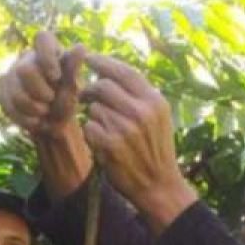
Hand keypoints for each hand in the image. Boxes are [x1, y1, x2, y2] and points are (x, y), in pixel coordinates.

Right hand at [0, 31, 91, 197]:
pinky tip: (32, 121)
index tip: (57, 79)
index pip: (42, 39)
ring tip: (44, 115)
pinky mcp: (1, 93)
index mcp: (47, 51)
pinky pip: (6, 101)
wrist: (53, 129)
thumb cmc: (71, 108)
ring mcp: (10, 76)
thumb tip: (82, 46)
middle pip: (25, 67)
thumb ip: (75, 68)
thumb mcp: (75, 89)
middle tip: (52, 104)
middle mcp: (25, 58)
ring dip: (31, 105)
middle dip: (41, 91)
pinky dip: (21, 114)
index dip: (48, 60)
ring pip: (13, 86)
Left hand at [82, 54, 197, 232]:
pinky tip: (101, 142)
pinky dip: (91, 133)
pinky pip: (89, 127)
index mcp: (155, 101)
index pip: (125, 71)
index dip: (104, 62)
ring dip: (94, 116)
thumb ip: (140, 95)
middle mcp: (142, 112)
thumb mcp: (158, 117)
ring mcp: (126, 129)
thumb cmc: (155, 149)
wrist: (158, 185)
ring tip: (105, 128)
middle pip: (103, 86)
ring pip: (94, 108)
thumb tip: (112, 70)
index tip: (90, 59)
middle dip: (91, 90)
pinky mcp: (111, 146)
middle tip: (85, 97)